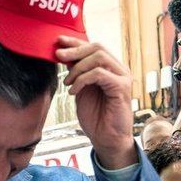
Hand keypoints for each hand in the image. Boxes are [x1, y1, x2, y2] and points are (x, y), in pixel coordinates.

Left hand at [56, 36, 136, 168]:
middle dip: (75, 50)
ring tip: (67, 82)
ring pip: (98, 58)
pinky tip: (73, 91)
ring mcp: (122, 77)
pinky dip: (82, 80)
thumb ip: (76, 73)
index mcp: (110, 68)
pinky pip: (99, 74)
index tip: (57, 41)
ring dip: (78, 68)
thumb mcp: (81, 90)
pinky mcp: (122, 88)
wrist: (106, 139)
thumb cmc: (96, 118)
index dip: (75, 42)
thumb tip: (64, 55)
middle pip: (97, 47)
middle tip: (58, 55)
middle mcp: (118, 70)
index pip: (93, 47)